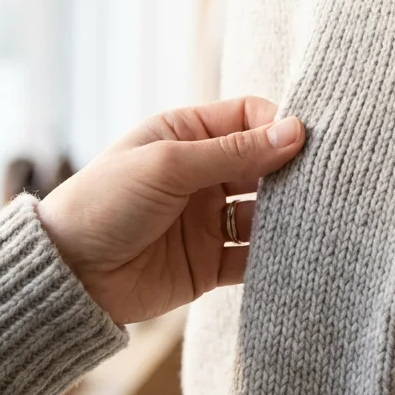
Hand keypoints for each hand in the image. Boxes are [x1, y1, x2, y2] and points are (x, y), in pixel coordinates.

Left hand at [36, 97, 304, 324]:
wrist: (67, 275)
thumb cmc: (104, 203)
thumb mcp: (168, 166)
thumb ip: (233, 152)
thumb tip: (294, 131)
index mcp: (186, 136)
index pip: (248, 119)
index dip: (279, 126)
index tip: (308, 141)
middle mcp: (202, 175)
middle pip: (264, 165)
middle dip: (293, 172)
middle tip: (326, 180)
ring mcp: (208, 220)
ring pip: (265, 213)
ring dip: (290, 215)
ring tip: (320, 217)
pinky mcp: (211, 263)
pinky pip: (254, 257)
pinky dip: (278, 256)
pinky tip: (301, 252)